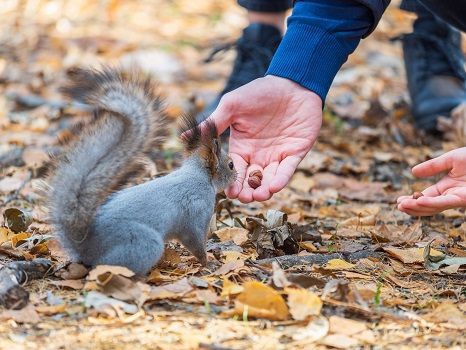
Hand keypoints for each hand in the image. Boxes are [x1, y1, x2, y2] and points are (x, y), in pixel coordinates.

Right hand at [208, 75, 321, 202]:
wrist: (292, 82)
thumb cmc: (259, 92)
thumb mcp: (232, 106)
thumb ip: (213, 124)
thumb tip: (182, 137)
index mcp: (242, 147)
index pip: (234, 170)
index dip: (231, 182)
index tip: (227, 192)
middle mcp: (258, 155)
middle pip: (250, 180)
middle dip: (247, 191)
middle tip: (244, 198)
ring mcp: (277, 156)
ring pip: (269, 179)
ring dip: (264, 190)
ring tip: (259, 196)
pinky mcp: (295, 153)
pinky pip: (287, 170)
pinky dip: (281, 179)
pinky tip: (274, 186)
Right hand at [397, 147, 465, 215]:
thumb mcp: (451, 159)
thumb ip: (432, 166)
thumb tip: (412, 172)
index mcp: (446, 188)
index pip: (426, 198)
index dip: (412, 200)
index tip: (399, 201)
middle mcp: (451, 196)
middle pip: (428, 207)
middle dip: (413, 208)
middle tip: (399, 206)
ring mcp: (458, 199)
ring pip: (435, 208)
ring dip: (419, 208)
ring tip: (404, 206)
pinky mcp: (464, 199)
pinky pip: (446, 203)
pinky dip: (432, 203)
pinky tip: (420, 201)